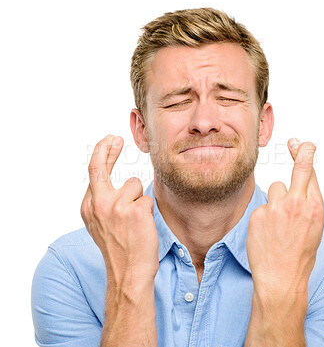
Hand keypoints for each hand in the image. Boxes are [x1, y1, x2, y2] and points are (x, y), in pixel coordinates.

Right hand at [81, 134, 158, 288]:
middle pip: (100, 166)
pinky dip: (148, 210)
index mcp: (88, 207)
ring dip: (139, 198)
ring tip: (135, 221)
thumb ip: (102, 202)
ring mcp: (116, 206)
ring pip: (135, 185)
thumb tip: (112, 181)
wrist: (128, 272)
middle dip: (107, 148)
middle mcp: (98, 204)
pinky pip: (147, 198)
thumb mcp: (100, 225)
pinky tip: (143, 226)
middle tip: (116, 138)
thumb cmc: (119, 248)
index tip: (110, 142)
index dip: (103, 154)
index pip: (93, 172)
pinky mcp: (135, 210)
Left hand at [247, 138, 323, 297]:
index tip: (303, 144)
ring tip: (278, 223)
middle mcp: (297, 204)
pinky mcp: (258, 214)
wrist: (281, 278)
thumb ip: (309, 204)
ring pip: (276, 189)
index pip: (312, 174)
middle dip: (300, 153)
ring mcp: (276, 208)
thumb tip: (301, 184)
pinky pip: (263, 206)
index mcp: (315, 208)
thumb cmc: (300, 255)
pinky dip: (264, 216)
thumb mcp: (314, 228)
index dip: (306, 156)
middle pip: (299, 169)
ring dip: (277, 200)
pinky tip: (267, 232)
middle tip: (295, 142)